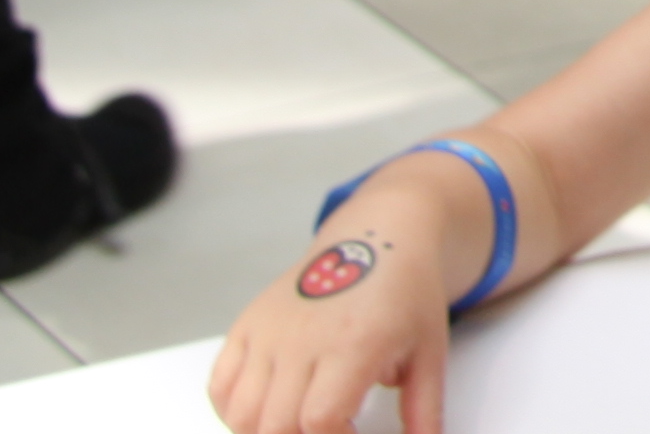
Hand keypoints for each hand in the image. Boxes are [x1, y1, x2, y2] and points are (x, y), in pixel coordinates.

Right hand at [207, 221, 453, 433]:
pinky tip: (266, 412)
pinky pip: (220, 384)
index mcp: (353, 344)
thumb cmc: (408, 294)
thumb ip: (425, 409)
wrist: (380, 235)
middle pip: (275, 425)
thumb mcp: (430, 352)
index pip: (320, 419)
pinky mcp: (248, 323)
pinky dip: (232, 411)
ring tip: (299, 428)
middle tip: (328, 433)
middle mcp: (303, 337)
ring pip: (242, 413)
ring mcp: (270, 331)